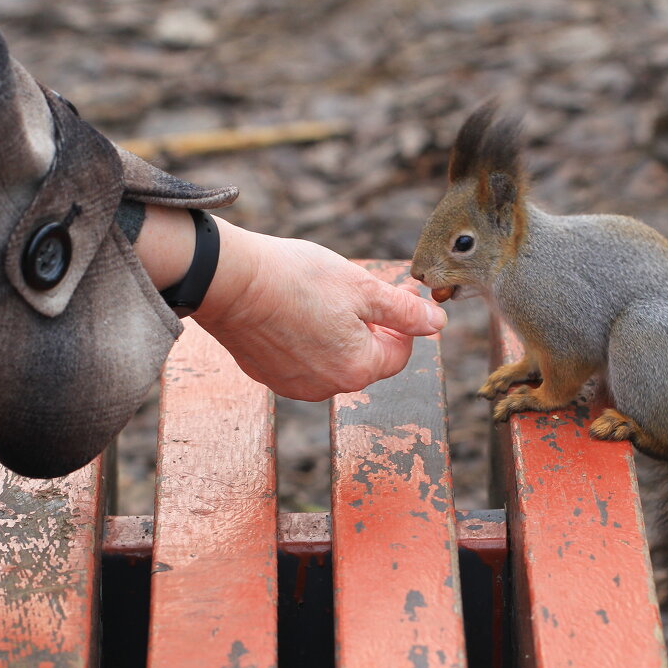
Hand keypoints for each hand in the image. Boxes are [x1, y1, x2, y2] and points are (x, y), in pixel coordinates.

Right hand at [135, 205, 446, 399]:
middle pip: (365, 360)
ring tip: (318, 299)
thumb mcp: (363, 287)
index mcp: (358, 369)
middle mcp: (328, 387)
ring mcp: (294, 385)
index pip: (399, 354)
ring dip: (335, 333)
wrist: (229, 280)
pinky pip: (300, 360)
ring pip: (332, 360)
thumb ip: (405, 311)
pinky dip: (304, 339)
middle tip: (351, 291)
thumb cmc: (297, 279)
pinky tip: (291, 310)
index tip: (390, 294)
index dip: (401, 323)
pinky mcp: (267, 375)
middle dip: (367, 328)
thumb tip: (438, 323)